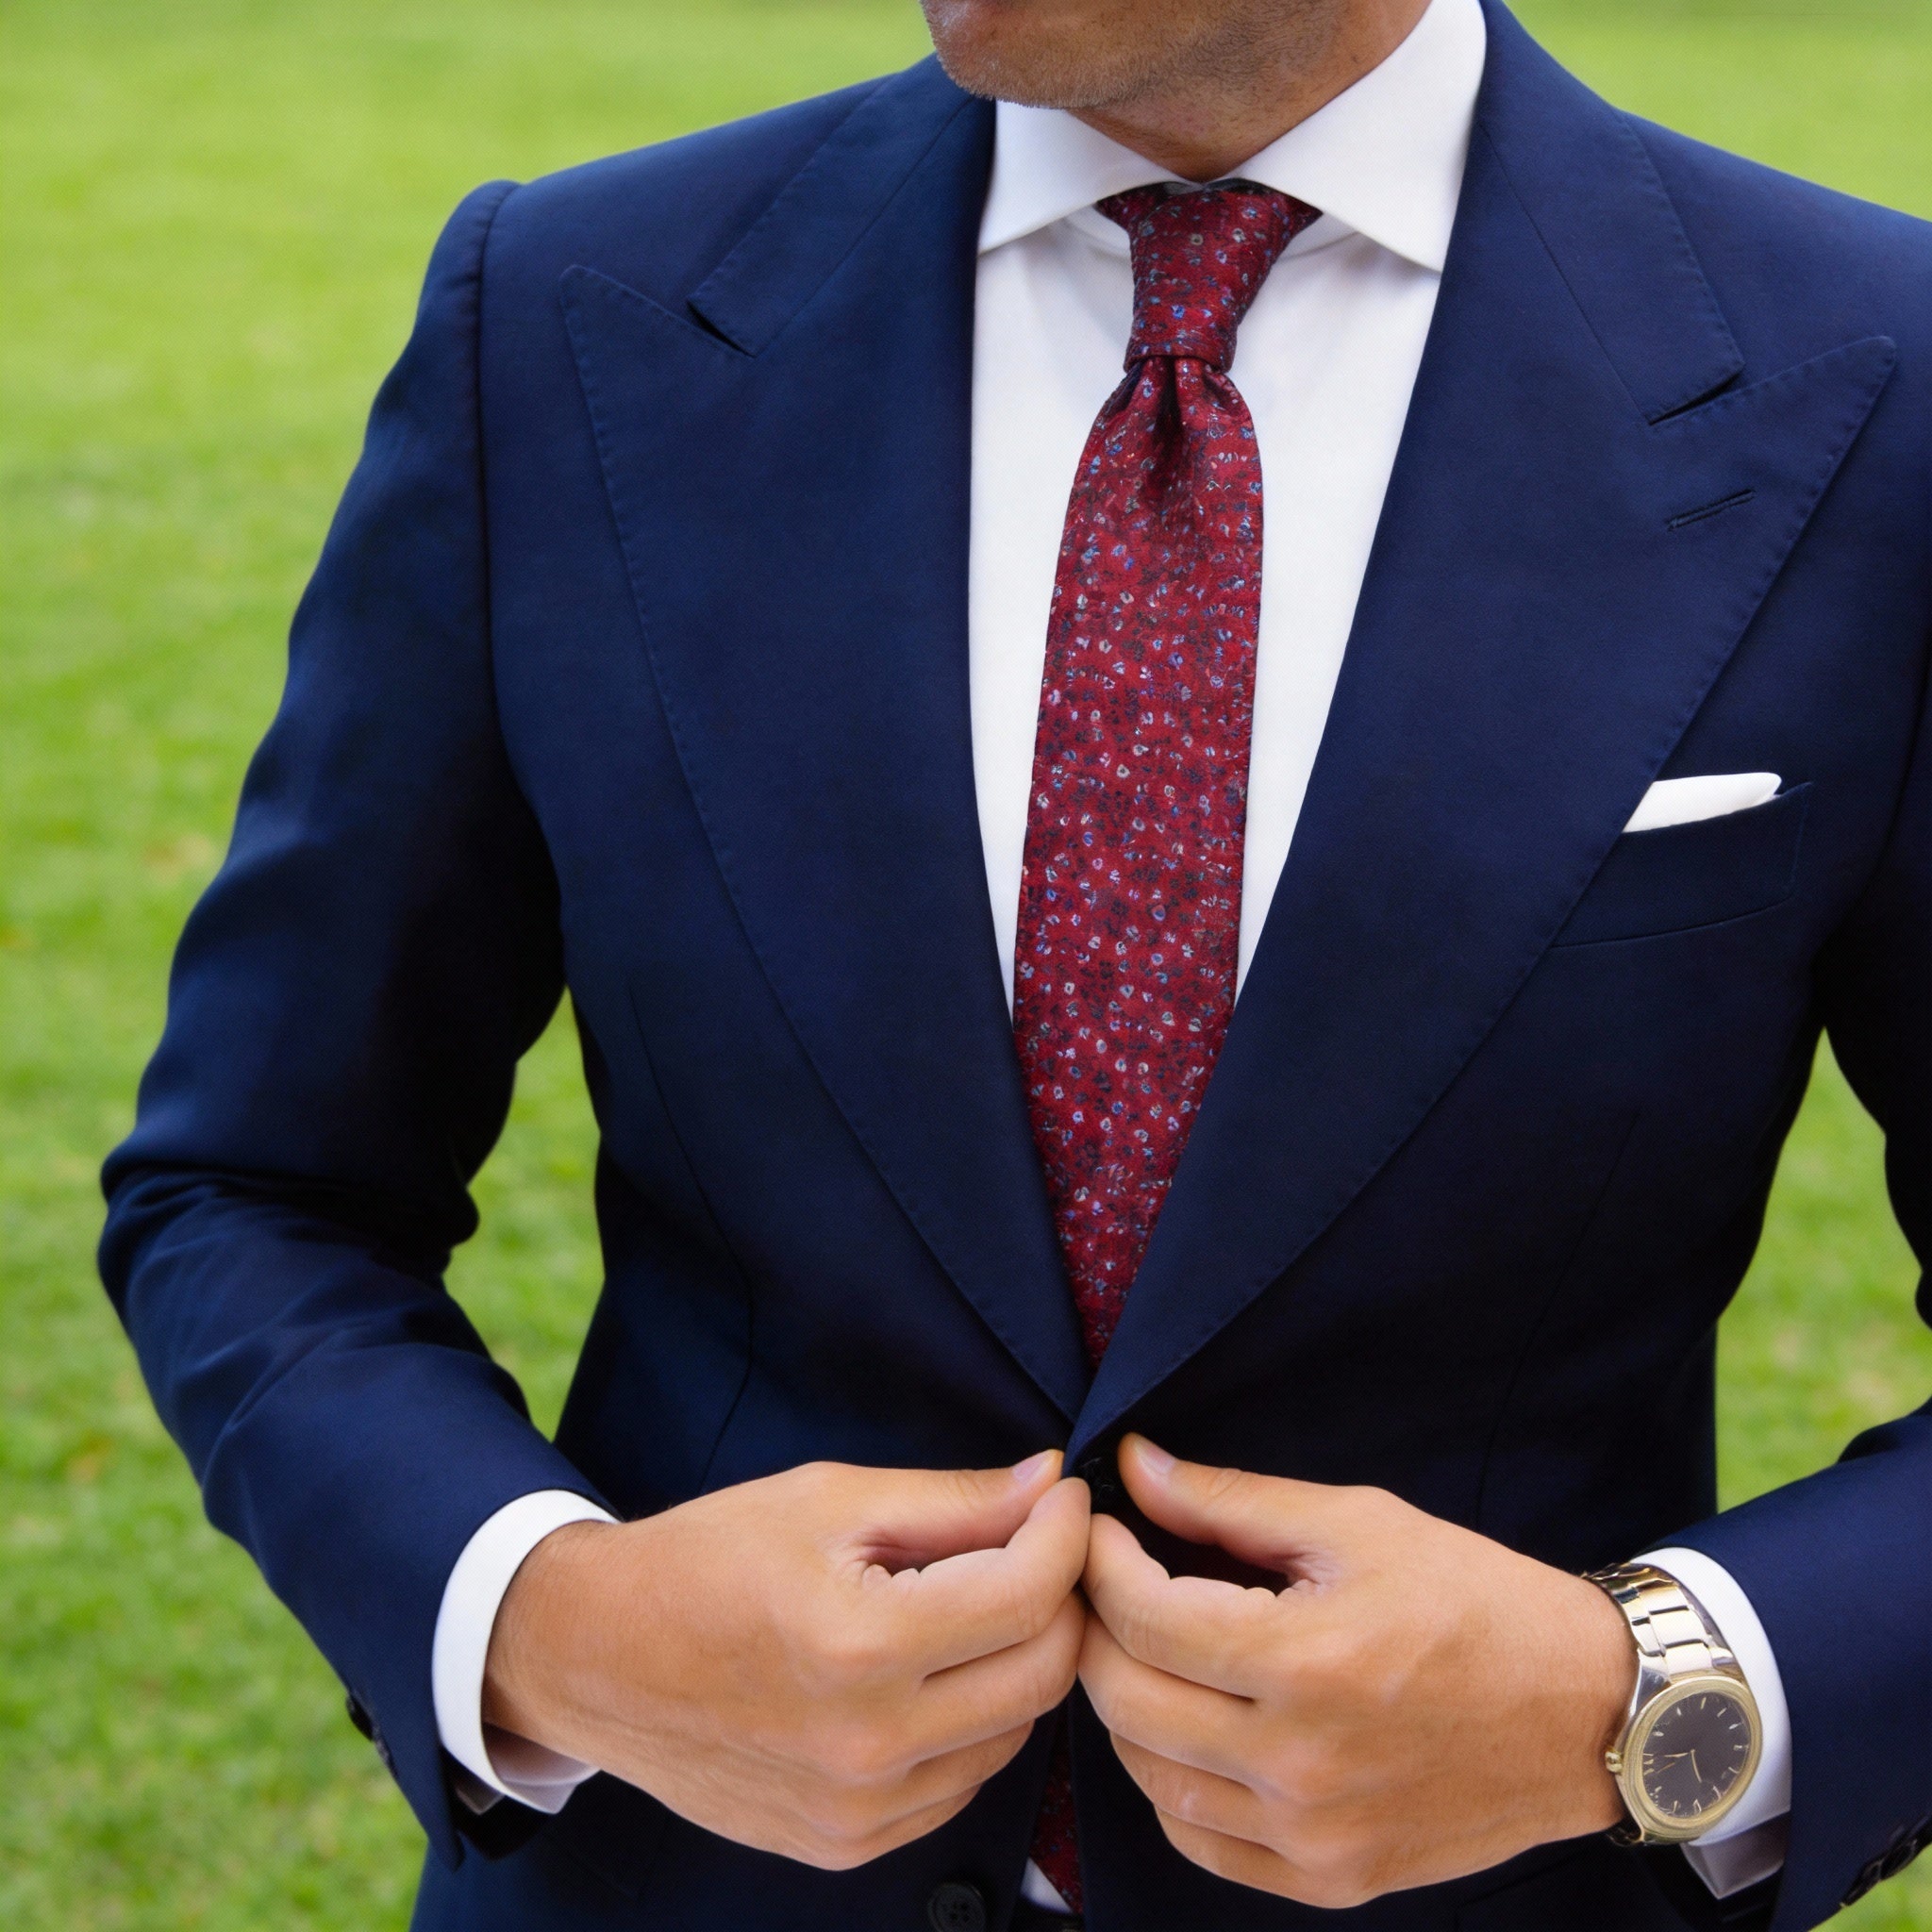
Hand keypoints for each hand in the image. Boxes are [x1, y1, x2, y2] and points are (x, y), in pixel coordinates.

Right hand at [484, 1452, 1087, 1868]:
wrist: (596, 1657)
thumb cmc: (707, 1558)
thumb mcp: (827, 1499)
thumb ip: (952, 1500)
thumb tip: (1051, 1484)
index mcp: (861, 1645)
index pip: (1029, 1594)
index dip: (1066, 1533)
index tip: (1064, 1498)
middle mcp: (868, 1745)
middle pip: (1042, 1674)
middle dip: (1061, 1599)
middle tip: (1037, 1547)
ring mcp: (858, 1811)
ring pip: (1013, 1734)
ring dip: (1018, 1663)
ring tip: (973, 1605)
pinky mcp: (847, 1846)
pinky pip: (961, 1784)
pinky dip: (972, 1723)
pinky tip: (930, 1672)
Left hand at [1078, 1436, 1632, 1906]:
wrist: (1586, 1713)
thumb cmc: (1477, 1601)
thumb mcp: (1358, 1523)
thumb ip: (1231, 1501)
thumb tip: (1135, 1467)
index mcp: (1307, 1662)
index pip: (1142, 1615)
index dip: (1099, 1560)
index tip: (1100, 1526)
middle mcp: (1299, 1764)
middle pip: (1125, 1699)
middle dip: (1095, 1627)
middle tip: (1109, 1582)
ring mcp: (1312, 1836)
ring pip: (1148, 1776)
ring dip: (1126, 1705)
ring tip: (1150, 1648)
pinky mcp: (1330, 1880)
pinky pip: (1199, 1841)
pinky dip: (1171, 1782)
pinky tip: (1192, 1726)